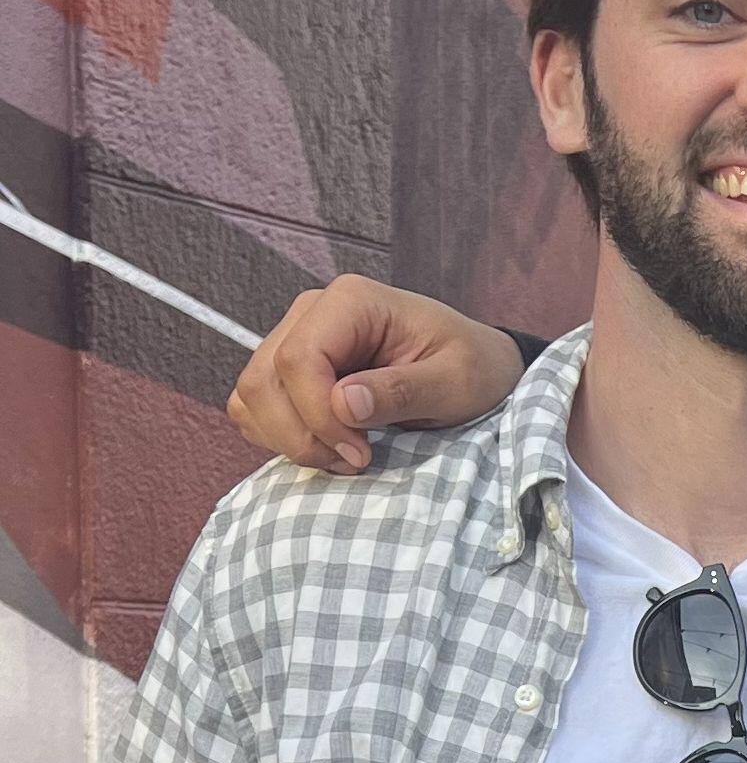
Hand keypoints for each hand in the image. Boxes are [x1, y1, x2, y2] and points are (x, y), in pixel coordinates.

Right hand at [226, 275, 527, 471]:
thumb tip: (343, 403)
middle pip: (264, 381)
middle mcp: (312, 312)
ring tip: (348, 457)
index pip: (299, 360)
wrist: (477, 366)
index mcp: (352, 301)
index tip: (361, 453)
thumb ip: (402, 390)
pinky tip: (329, 447)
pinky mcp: (289, 370)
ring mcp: (295, 338)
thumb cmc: (473, 367)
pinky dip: (280, 437)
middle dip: (303, 435)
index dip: (319, 416)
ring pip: (252, 397)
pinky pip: (255, 408)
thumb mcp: (455, 382)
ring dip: (290, 440)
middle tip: (358, 461)